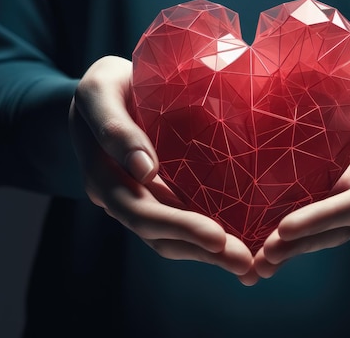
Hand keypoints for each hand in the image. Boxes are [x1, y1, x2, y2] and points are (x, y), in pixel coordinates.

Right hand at [69, 56, 253, 280]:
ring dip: (208, 254)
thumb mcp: (101, 90)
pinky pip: (181, 220)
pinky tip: (237, 245)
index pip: (139, 210)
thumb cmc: (107, 84)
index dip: (178, 226)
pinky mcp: (160, 194)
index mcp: (103, 174)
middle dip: (202, 250)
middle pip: (159, 234)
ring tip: (248, 265)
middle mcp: (120, 195)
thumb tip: (146, 171)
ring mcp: (140, 198)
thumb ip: (115, 128)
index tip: (217, 237)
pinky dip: (206, 238)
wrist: (107, 90)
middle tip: (245, 263)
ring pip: (170, 237)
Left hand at [254, 52, 349, 277]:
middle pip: (347, 224)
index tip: (286, 228)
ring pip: (337, 229)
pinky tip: (276, 246)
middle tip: (265, 257)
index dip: (325, 217)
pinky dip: (305, 235)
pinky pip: (329, 217)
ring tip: (264, 262)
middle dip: (306, 242)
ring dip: (302, 247)